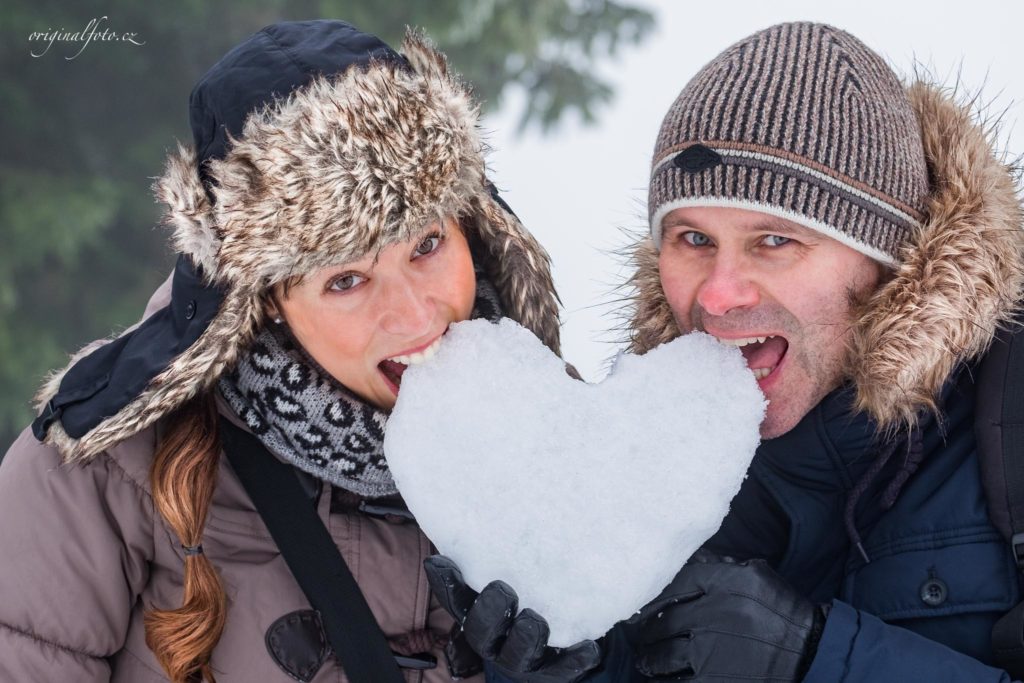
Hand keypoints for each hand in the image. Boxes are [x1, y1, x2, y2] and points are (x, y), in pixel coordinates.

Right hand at [424, 555, 601, 681]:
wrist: (561, 635)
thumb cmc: (527, 589)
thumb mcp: (509, 570)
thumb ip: (494, 550)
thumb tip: (479, 504)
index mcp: (476, 614)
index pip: (454, 601)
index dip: (446, 585)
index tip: (442, 562)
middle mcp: (494, 640)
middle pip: (481, 633)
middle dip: (489, 615)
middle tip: (503, 590)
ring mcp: (523, 658)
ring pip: (517, 656)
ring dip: (525, 639)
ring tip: (534, 620)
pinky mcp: (555, 669)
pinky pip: (563, 669)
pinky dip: (575, 659)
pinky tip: (589, 646)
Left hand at [627, 550, 827, 681]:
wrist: (812, 653)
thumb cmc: (783, 612)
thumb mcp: (757, 575)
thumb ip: (722, 566)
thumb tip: (692, 558)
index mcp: (724, 585)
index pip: (674, 584)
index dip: (652, 597)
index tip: (641, 607)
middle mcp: (712, 616)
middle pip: (662, 623)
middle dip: (646, 632)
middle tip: (640, 635)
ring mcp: (711, 652)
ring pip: (663, 656)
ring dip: (650, 658)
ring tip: (646, 660)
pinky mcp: (716, 681)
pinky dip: (665, 681)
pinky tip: (660, 679)